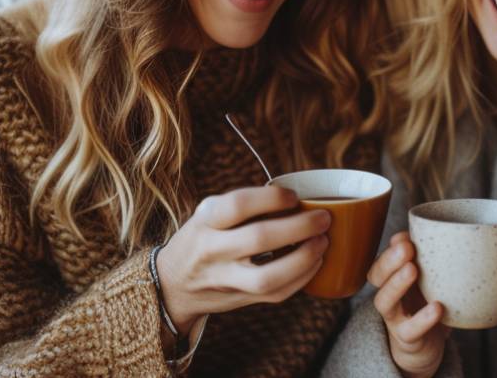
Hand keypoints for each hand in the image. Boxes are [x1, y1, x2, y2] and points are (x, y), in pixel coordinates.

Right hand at [156, 186, 331, 334]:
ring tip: (323, 242)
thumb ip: (245, 205)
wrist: (173, 284)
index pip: (238, 205)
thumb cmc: (204, 238)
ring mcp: (225, 280)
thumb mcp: (210, 214)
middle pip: (259, 238)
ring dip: (304, 258)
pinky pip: (277, 294)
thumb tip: (300, 197)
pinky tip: (315, 262)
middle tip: (324, 218)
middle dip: (300, 227)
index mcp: (205, 221)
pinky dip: (303, 278)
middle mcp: (212, 251)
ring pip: (268, 277)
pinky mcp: (240, 299)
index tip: (294, 196)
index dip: (272, 198)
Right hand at [368, 232, 450, 377]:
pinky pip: (411, 330)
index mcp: (391, 281)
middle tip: (406, 247)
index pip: (380, 264)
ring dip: (397, 284)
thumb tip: (408, 233)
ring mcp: (396, 320)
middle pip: (377, 279)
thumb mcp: (426, 279)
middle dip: (389, 261)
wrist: (427, 348)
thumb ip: (420, 257)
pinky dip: (423, 319)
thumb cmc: (425, 305)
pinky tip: (437, 307)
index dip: (388, 252)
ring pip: (386, 303)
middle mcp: (389, 298)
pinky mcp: (408, 340)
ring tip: (412, 269)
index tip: (405, 238)